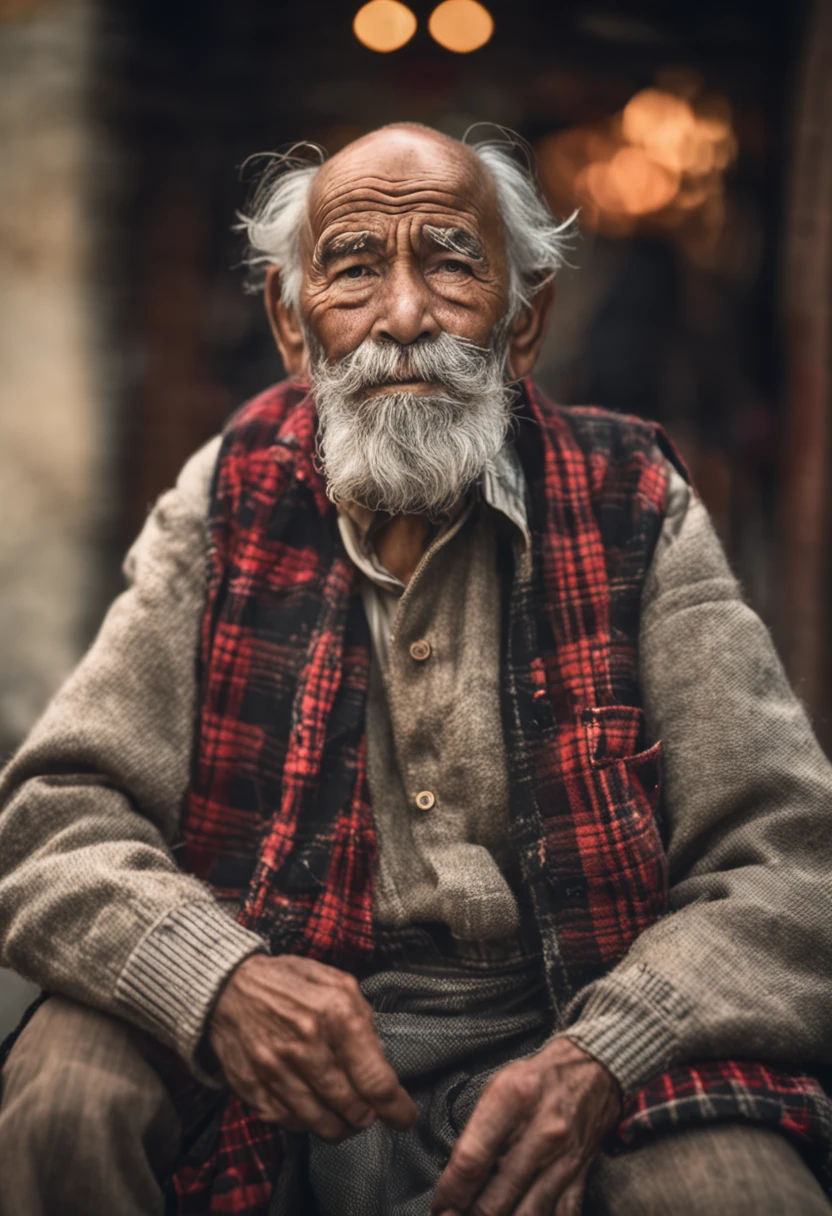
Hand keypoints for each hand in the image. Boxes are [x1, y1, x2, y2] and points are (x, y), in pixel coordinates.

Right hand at [208, 953, 416, 1141]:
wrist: (228, 988)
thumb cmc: (290, 984)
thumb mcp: (338, 984)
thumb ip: (364, 1024)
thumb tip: (381, 1069)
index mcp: (335, 1013)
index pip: (375, 1080)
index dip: (396, 1108)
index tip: (404, 1117)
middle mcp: (306, 1045)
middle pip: (352, 1110)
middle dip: (367, 1115)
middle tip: (367, 1108)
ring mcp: (276, 1071)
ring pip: (323, 1125)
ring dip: (340, 1125)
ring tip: (342, 1112)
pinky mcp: (253, 1089)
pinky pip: (291, 1124)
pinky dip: (307, 1121)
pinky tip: (310, 1104)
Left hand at [431, 1037, 619, 1215]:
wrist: (592, 1070)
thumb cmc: (536, 1079)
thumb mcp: (498, 1087)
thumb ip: (477, 1130)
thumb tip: (456, 1177)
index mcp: (511, 1101)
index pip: (472, 1160)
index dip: (450, 1192)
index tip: (439, 1207)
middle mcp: (540, 1133)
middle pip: (496, 1199)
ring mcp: (563, 1158)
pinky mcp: (580, 1174)